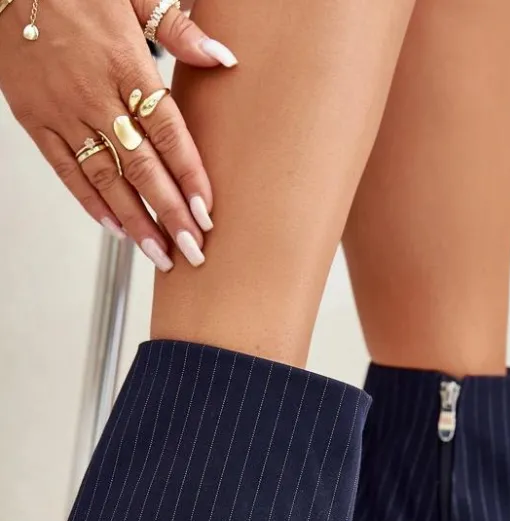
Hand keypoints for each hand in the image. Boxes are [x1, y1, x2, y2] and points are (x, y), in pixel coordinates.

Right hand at [0, 0, 237, 269]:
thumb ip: (177, 28)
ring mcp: (62, 110)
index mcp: (125, 62)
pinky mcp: (35, 119)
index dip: (189, 176)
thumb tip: (224, 57)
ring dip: (136, 220)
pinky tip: (115, 227)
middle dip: (169, 214)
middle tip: (192, 251)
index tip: (207, 212)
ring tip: (160, 253)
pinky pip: (66, 170)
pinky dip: (90, 201)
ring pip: (105, 177)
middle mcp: (94, 94)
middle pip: (141, 166)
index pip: (167, 133)